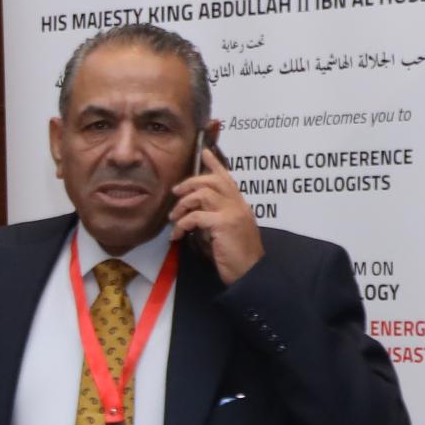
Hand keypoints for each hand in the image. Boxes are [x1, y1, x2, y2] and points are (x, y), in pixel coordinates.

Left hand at [170, 131, 262, 284]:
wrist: (250, 272)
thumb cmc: (237, 256)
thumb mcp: (227, 232)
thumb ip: (217, 218)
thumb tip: (195, 212)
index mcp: (240, 204)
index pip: (227, 178)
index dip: (214, 164)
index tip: (204, 152)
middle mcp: (238, 204)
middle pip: (212, 181)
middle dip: (190, 183)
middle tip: (176, 193)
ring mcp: (232, 213)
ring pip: (202, 194)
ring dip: (183, 205)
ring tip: (174, 218)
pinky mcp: (223, 224)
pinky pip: (196, 216)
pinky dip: (182, 224)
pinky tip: (178, 235)